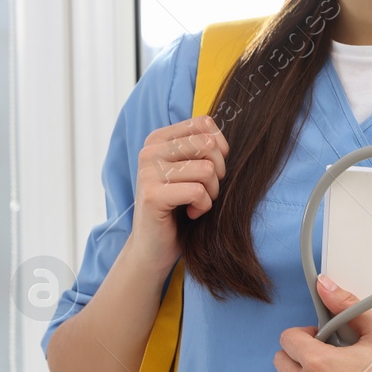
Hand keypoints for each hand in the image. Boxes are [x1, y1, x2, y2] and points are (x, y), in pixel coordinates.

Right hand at [127, 115, 227, 268]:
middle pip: (208, 144)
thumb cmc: (178, 208)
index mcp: (158, 139)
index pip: (203, 123)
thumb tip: (224, 140)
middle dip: (218, 172)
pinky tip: (193, 214)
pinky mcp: (152, 195)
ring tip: (199, 203)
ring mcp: (147, 172)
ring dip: (212, 192)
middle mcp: (149, 151)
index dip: (220, 148)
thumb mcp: (190, 172)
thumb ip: (202, 150)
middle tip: (207, 191)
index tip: (212, 170)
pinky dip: (204, 207)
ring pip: (206, 169)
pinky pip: (198, 192)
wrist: (153, 247)